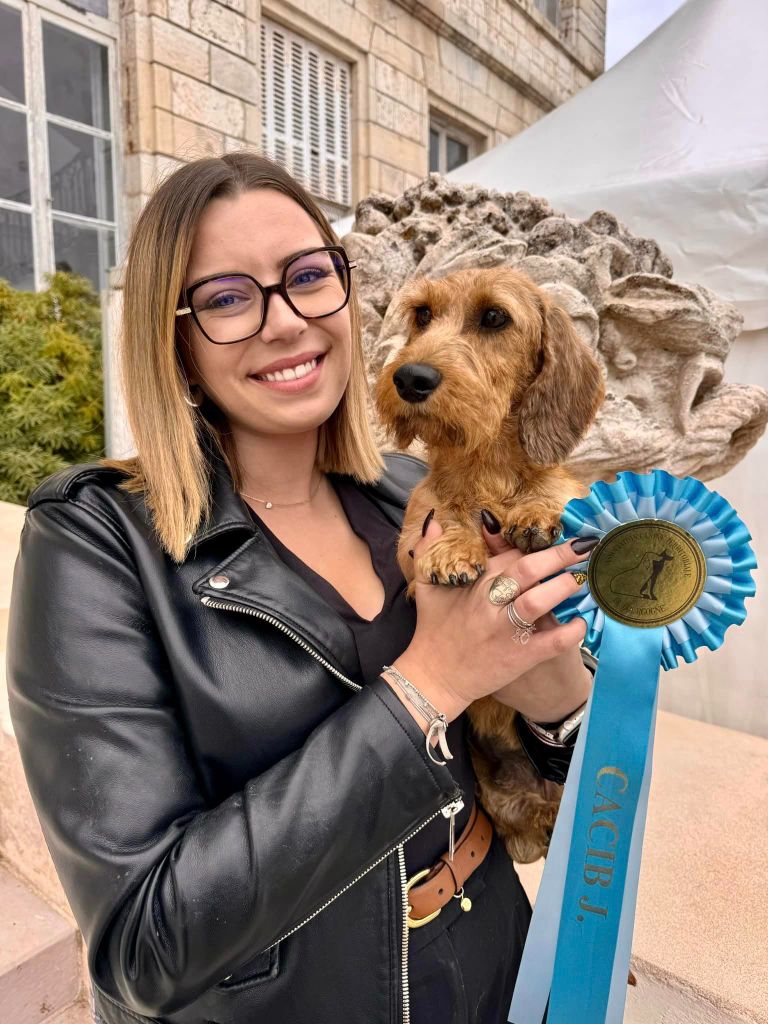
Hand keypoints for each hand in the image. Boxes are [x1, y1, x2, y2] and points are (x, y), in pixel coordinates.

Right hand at [390, 512, 595, 724]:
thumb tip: (434, 521)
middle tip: (584, 546)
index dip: (534, 545)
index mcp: (475, 584)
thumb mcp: (426, 587)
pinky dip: (570, 632)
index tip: (554, 536)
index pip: (510, 555)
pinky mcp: (519, 657)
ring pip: (538, 602)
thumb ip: (427, 551)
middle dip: (558, 555)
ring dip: (563, 587)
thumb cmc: (432, 631)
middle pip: (527, 570)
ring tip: (584, 578)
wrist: (433, 678)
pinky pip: (551, 642)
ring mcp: (505, 631)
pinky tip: (582, 622)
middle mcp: (490, 604)